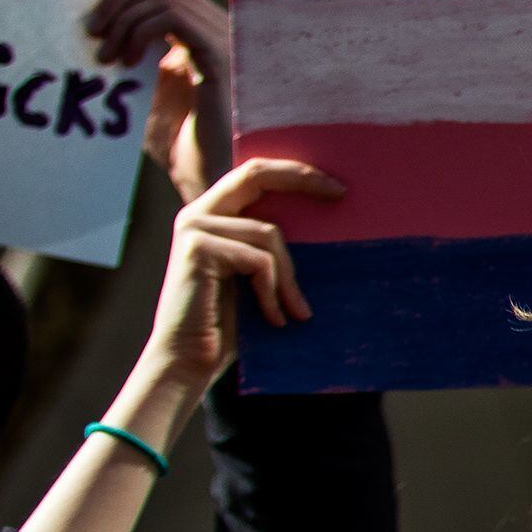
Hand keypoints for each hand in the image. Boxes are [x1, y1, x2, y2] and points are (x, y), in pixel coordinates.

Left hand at [90, 0, 233, 203]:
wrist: (215, 182)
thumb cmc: (183, 151)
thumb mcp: (148, 98)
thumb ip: (132, 64)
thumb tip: (95, 36)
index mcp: (199, 39)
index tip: (92, 28)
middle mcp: (216, 32)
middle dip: (117, 0)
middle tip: (91, 33)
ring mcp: (222, 41)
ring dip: (123, 19)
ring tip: (105, 55)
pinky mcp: (220, 55)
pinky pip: (174, 18)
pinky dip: (140, 30)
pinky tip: (127, 60)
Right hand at [145, 156, 339, 397]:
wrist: (190, 358)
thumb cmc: (230, 321)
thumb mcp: (257, 274)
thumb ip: (271, 244)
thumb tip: (328, 218)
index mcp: (213, 214)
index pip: (254, 174)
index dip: (295, 173)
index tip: (337, 186)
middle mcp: (198, 214)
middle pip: (256, 176)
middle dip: (302, 178)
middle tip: (341, 192)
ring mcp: (194, 228)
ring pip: (268, 234)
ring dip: (289, 278)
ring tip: (297, 311)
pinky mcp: (198, 249)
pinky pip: (258, 260)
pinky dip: (272, 292)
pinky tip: (274, 318)